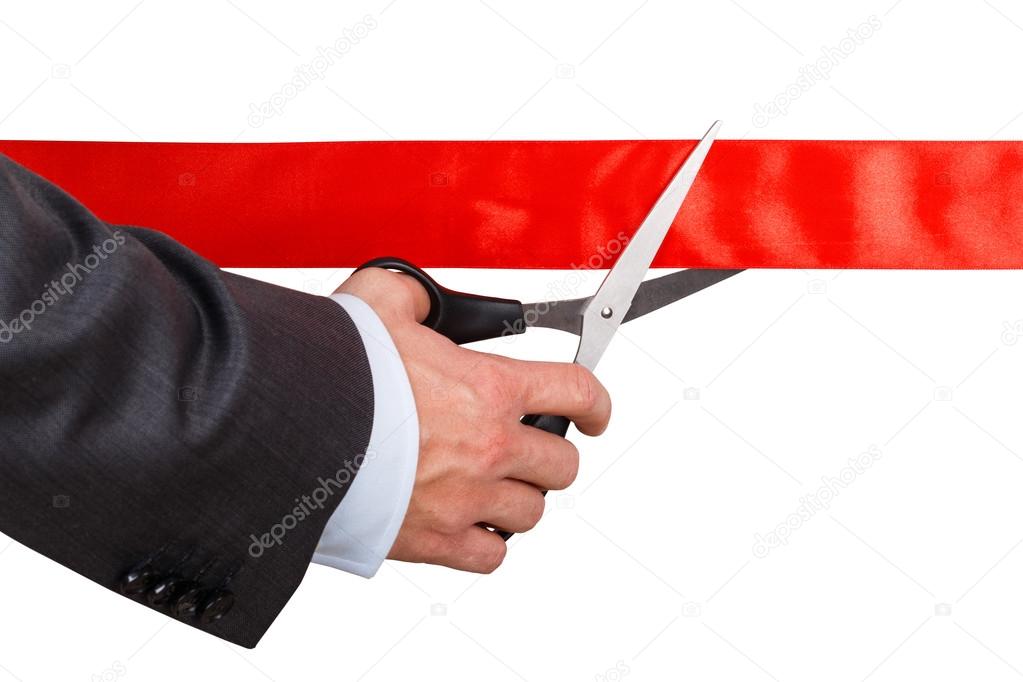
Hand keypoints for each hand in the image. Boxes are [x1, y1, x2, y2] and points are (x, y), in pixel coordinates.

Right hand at [337, 268, 611, 572]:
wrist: (294, 431)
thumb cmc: (335, 373)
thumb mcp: (378, 303)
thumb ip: (412, 294)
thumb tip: (421, 298)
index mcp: (487, 389)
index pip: (576, 391)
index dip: (595, 402)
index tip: (595, 412)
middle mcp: (490, 447)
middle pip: (563, 463)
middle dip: (550, 453)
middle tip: (528, 447)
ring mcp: (467, 499)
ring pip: (532, 512)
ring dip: (519, 498)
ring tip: (493, 485)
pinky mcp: (436, 541)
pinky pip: (491, 556)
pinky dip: (488, 542)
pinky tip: (470, 523)